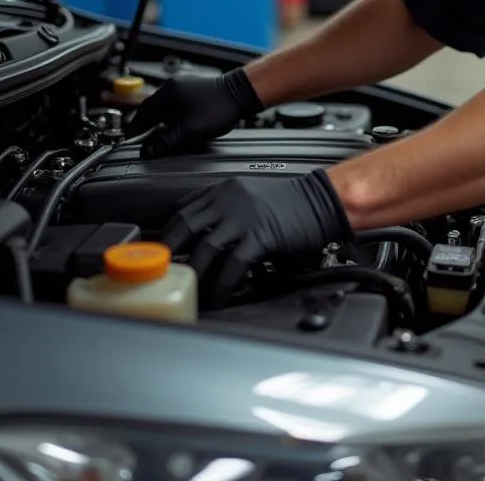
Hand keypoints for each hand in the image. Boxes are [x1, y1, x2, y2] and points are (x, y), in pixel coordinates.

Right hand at [126, 68, 263, 157]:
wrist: (243, 93)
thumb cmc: (220, 108)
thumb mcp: (190, 130)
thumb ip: (167, 141)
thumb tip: (148, 150)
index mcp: (167, 93)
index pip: (142, 112)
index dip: (136, 128)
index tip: (132, 139)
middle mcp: (173, 86)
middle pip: (152, 109)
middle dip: (148, 125)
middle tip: (145, 139)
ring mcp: (185, 86)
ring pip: (165, 106)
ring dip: (161, 120)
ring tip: (162, 135)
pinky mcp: (195, 89)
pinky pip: (176, 103)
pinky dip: (173, 115)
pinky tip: (178, 125)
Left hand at [160, 169, 351, 301]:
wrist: (322, 200)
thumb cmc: (291, 201)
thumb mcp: (250, 193)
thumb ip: (225, 206)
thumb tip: (202, 232)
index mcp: (225, 190)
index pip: (184, 208)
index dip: (168, 231)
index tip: (161, 247)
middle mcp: (230, 201)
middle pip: (185, 226)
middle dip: (169, 251)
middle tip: (163, 270)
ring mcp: (244, 218)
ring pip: (205, 248)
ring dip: (195, 272)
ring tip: (191, 288)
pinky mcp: (261, 236)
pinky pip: (233, 264)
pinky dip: (222, 284)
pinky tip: (220, 295)